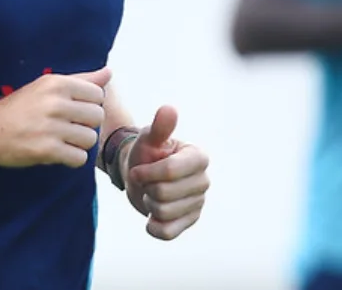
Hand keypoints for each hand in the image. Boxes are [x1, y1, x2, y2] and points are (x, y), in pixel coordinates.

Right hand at [0, 67, 109, 168]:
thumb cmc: (20, 107)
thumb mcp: (47, 86)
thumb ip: (81, 80)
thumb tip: (109, 72)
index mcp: (57, 83)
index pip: (98, 94)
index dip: (89, 105)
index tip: (74, 110)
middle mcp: (55, 103)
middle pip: (97, 117)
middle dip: (86, 124)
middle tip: (68, 127)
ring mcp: (51, 127)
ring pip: (90, 138)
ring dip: (79, 143)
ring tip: (63, 140)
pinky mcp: (46, 150)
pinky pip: (79, 158)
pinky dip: (72, 158)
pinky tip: (59, 153)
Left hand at [124, 107, 208, 240]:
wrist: (140, 176)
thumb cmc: (145, 153)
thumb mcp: (148, 139)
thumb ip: (159, 127)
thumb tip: (169, 109)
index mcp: (198, 157)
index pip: (171, 171)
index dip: (147, 172)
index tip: (138, 169)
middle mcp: (203, 180)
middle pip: (164, 194)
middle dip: (147, 188)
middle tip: (145, 181)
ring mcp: (199, 203)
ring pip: (164, 213)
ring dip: (148, 204)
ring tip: (150, 193)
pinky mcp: (190, 221)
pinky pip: (167, 232)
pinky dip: (153, 226)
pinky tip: (152, 216)